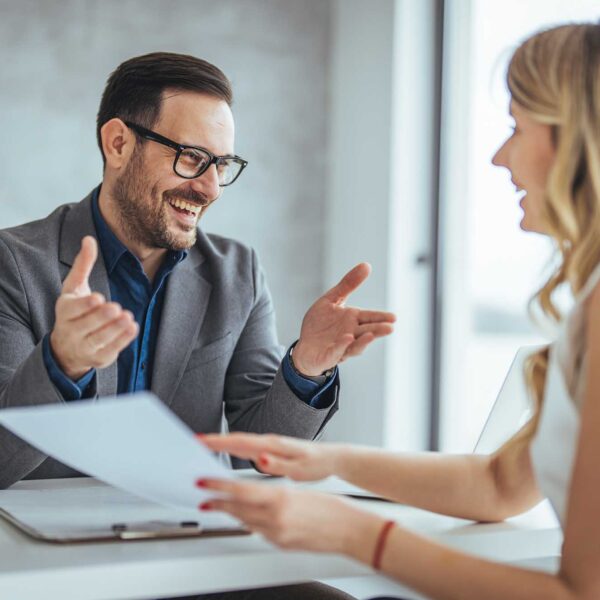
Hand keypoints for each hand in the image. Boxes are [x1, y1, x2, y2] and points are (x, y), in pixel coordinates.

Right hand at [49, 236, 138, 378]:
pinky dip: (122, 340)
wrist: (67, 348)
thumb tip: (89, 239)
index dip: (84, 306)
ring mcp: (85, 347)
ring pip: (99, 339)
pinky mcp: (100, 358)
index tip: (98, 298)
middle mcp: (71, 331)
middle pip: (86, 325)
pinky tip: (132, 327)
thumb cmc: (75, 310)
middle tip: (116, 308)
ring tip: (127, 318)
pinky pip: (111, 350)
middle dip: (101, 317)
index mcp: (65, 311)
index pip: (72, 310)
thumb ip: (83, 264)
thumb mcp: (75, 287)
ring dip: (114, 329)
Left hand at [197, 478, 382, 555]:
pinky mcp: (282, 545)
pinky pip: (258, 531)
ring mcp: (278, 535)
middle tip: (202, 493)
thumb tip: (254, 490)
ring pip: (245, 521)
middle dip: (217, 500)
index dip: (219, 486)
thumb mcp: (299, 491)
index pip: (241, 491)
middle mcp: (276, 520)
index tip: (204, 480)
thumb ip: (275, 493)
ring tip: (216, 503)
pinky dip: (247, 521)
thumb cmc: (332, 508)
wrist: (349, 531)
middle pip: (237, 509)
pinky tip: (243, 516)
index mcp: (281, 500)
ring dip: (229, 511)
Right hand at [198, 432, 343, 480]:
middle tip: (193, 442)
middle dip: (214, 440)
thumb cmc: (317, 464)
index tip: (200, 440)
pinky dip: (233, 448)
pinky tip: (227, 453)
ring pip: (240, 443)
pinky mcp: (271, 450)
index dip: (218, 442)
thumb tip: (259, 459)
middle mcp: (268, 442)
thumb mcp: (299, 469)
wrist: (332, 458)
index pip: (240, 442)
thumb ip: (278, 464)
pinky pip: (246, 447)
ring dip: (221, 443)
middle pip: (236, 440)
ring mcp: (269, 445)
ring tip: (203, 447)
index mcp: (272, 446)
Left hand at [292, 263, 395, 375]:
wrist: (305, 347)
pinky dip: (342, 346)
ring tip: (371, 335)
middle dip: (377, 330)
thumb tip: (367, 265)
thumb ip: (348, 284)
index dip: (381, 318)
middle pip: (366, 332)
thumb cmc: (320, 324)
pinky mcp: (329, 356)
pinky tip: (347, 338)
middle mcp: (350, 334)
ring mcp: (341, 347)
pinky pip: (336, 351)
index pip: (369, 317)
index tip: (394, 317)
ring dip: (363, 341)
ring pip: (355, 346)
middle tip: (390, 328)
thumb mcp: (332, 299)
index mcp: (352, 320)